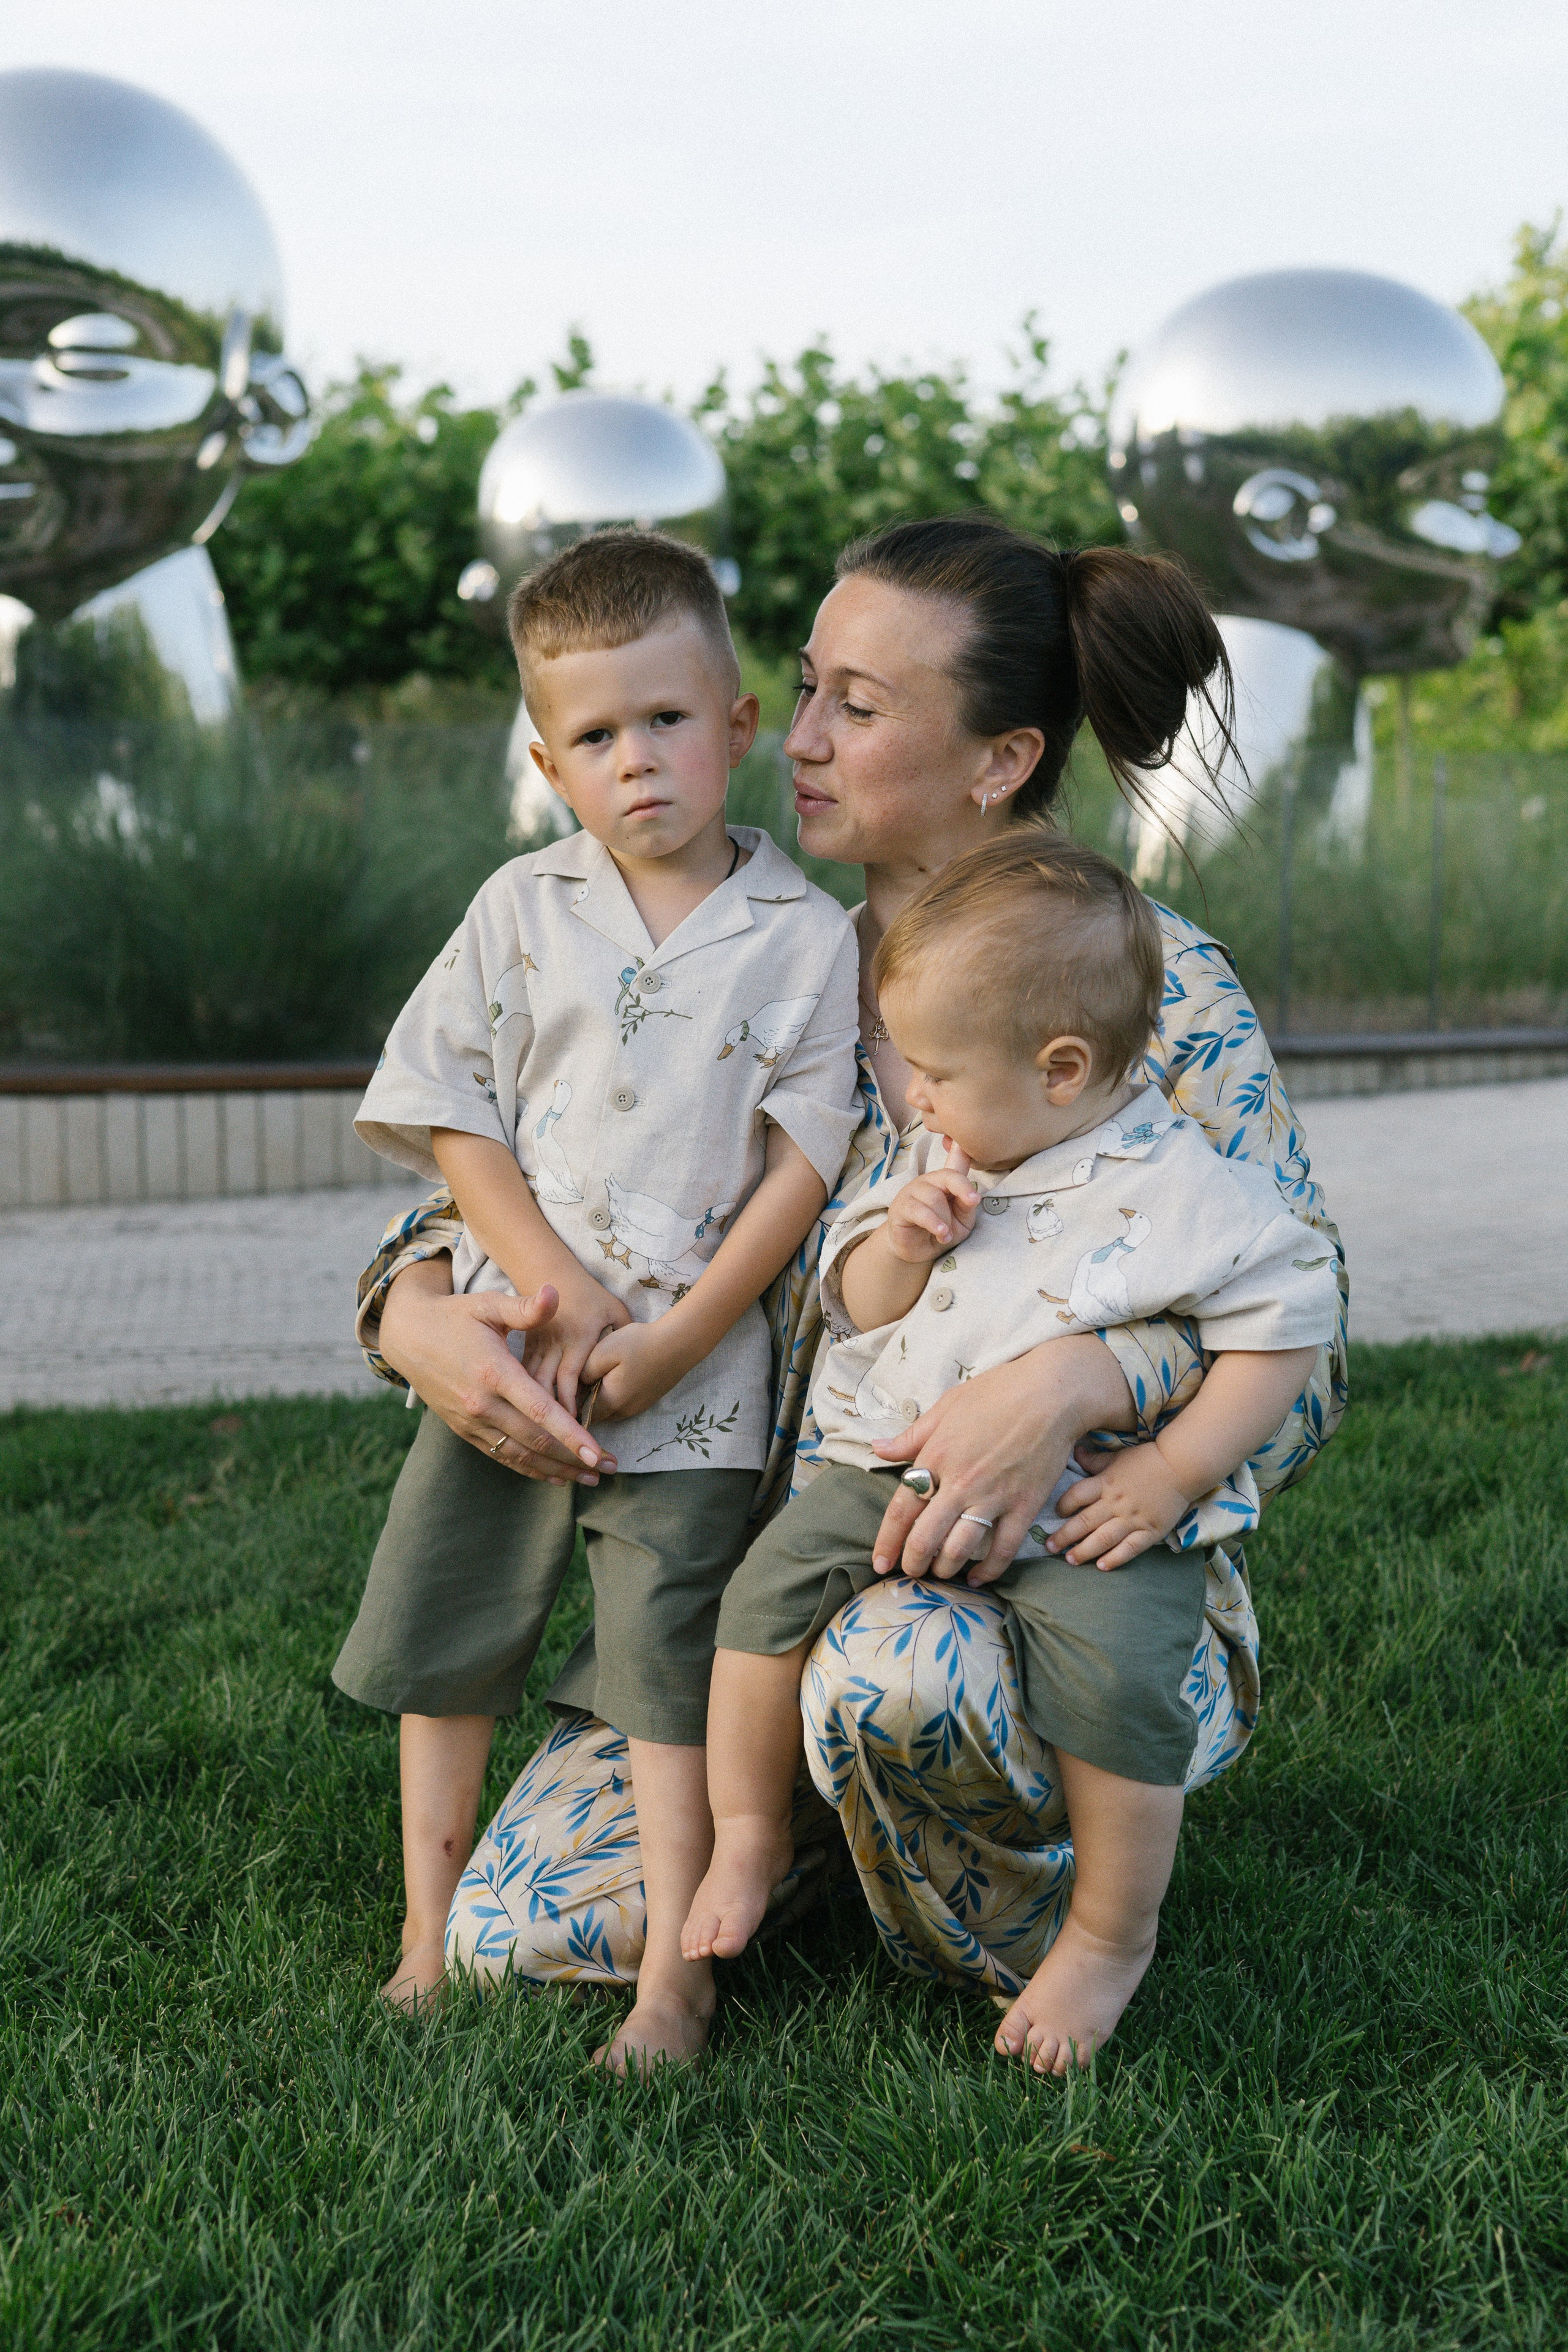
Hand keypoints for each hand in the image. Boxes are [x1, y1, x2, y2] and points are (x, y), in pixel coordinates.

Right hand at [377, 1259, 614, 1482]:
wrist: (408, 1337)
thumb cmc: (455, 1316)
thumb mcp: (488, 1304)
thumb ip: (525, 1308)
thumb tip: (555, 1293)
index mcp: (494, 1372)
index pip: (539, 1411)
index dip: (571, 1435)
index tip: (597, 1453)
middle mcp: (482, 1404)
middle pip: (535, 1441)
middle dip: (575, 1459)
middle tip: (610, 1468)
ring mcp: (472, 1421)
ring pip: (520, 1455)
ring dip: (557, 1470)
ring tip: (590, 1479)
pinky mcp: (465, 1430)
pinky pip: (502, 1456)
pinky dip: (530, 1469)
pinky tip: (556, 1477)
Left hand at [581, 1318, 690, 1423]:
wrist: (679, 1343)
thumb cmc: (639, 1344)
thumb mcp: (604, 1351)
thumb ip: (584, 1371)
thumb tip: (577, 1384)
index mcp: (611, 1401)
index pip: (583, 1414)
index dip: (573, 1402)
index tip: (569, 1387)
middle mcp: (625, 1411)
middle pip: (598, 1414)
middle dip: (588, 1402)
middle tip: (583, 1379)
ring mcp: (639, 1407)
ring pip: (612, 1410)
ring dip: (604, 1399)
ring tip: (601, 1375)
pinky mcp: (649, 1400)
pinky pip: (626, 1404)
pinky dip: (618, 1395)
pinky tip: (619, 1375)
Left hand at [870, 1333, 1134, 1584]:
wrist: (1052, 1394)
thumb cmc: (998, 1392)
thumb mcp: (947, 1406)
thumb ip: (912, 1435)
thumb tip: (878, 1448)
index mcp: (936, 1456)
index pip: (902, 1509)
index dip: (887, 1541)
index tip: (880, 1563)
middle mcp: (960, 1483)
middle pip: (925, 1537)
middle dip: (913, 1562)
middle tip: (910, 1572)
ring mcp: (993, 1497)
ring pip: (960, 1549)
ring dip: (945, 1568)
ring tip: (941, 1573)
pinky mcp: (1024, 1506)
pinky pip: (1003, 1549)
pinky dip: (989, 1570)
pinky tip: (978, 1578)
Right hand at [885, 1155, 978, 1263]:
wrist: (919, 1252)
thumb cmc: (942, 1231)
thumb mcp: (963, 1221)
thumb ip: (967, 1206)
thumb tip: (972, 1195)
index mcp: (946, 1181)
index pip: (955, 1159)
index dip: (960, 1149)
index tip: (965, 1141)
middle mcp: (928, 1181)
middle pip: (947, 1176)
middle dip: (963, 1188)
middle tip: (973, 1201)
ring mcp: (912, 1192)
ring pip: (934, 1197)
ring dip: (945, 1219)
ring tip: (946, 1235)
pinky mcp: (901, 1207)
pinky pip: (918, 1210)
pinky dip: (932, 1222)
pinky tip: (940, 1232)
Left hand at [1048, 1439, 1190, 1568]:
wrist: (1181, 1466)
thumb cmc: (1147, 1460)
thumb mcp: (1118, 1456)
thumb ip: (1095, 1460)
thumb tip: (1075, 1452)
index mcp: (1105, 1482)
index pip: (1076, 1495)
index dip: (1063, 1505)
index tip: (1055, 1514)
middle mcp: (1115, 1502)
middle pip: (1084, 1521)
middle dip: (1064, 1536)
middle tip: (1049, 1547)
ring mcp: (1133, 1518)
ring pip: (1103, 1538)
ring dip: (1084, 1551)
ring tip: (1069, 1560)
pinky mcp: (1150, 1530)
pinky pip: (1130, 1548)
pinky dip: (1115, 1558)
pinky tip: (1102, 1567)